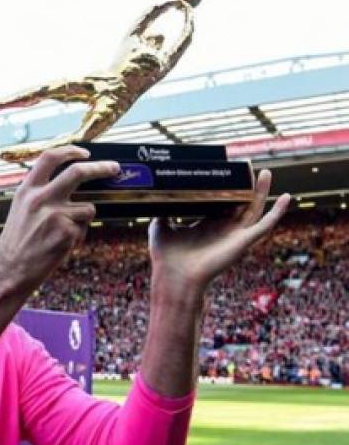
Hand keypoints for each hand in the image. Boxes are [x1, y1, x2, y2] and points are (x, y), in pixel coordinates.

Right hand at [0, 145, 118, 297]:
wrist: (8, 271)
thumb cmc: (15, 245)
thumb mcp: (21, 209)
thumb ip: (40, 193)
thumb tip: (70, 182)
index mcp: (26, 190)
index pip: (50, 158)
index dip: (70, 151)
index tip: (84, 153)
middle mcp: (40, 199)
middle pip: (78, 172)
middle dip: (101, 168)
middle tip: (114, 168)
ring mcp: (55, 215)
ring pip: (88, 208)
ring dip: (83, 219)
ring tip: (63, 233)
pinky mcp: (66, 233)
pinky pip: (84, 229)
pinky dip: (77, 237)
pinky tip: (59, 246)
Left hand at [148, 169, 290, 296]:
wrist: (175, 277)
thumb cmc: (166, 258)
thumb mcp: (160, 228)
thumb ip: (162, 212)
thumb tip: (157, 197)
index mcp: (206, 226)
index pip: (219, 204)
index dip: (224, 189)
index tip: (225, 171)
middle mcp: (222, 230)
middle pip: (239, 204)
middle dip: (245, 186)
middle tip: (248, 166)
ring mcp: (234, 236)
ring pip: (254, 209)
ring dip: (262, 191)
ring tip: (265, 173)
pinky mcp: (243, 241)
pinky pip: (265, 225)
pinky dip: (277, 212)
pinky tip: (287, 197)